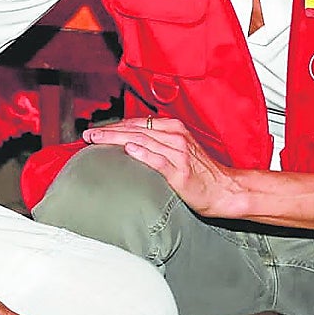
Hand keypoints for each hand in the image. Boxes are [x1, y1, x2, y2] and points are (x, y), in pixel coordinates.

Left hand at [83, 117, 241, 216]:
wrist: (226, 190)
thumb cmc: (200, 173)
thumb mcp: (178, 150)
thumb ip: (156, 143)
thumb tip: (128, 143)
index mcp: (173, 129)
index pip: (137, 124)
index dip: (113, 126)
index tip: (94, 130)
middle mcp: (175, 137)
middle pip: (135, 130)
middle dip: (108, 131)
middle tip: (87, 135)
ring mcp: (178, 154)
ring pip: (142, 141)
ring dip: (117, 139)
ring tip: (97, 140)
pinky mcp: (181, 172)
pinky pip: (159, 160)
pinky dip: (143, 153)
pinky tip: (128, 150)